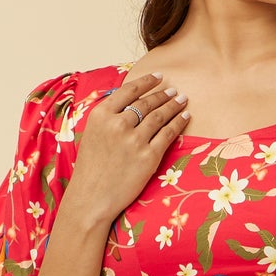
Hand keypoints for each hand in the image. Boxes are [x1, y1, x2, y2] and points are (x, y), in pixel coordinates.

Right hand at [69, 71, 188, 225]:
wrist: (91, 198)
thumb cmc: (91, 169)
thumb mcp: (92, 134)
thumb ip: (108, 118)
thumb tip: (128, 104)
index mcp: (101, 115)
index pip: (129, 91)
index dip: (146, 82)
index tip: (158, 77)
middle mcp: (118, 124)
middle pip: (147, 103)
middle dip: (163, 94)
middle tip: (174, 90)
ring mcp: (134, 140)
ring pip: (159, 116)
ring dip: (173, 105)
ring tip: (182, 100)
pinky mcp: (148, 157)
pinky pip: (168, 134)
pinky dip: (178, 123)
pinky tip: (185, 116)